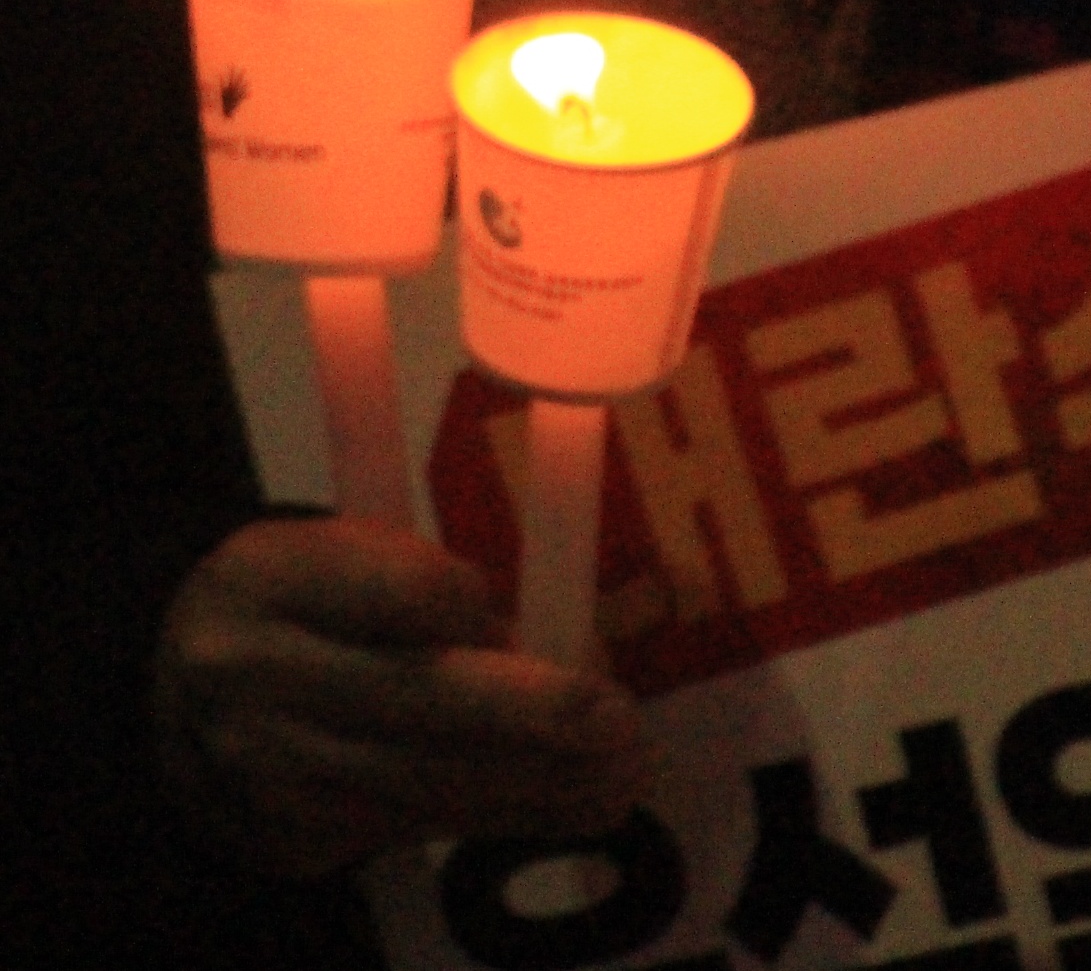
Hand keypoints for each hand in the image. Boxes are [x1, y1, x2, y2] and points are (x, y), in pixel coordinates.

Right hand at [153, 516, 652, 876]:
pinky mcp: (282, 839)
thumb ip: (427, 582)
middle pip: (414, 697)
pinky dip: (493, 816)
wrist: (171, 689)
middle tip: (617, 722)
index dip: (474, 605)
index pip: (398, 590)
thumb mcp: (347, 550)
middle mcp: (252, 675)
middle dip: (531, 715)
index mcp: (270, 574)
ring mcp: (260, 770)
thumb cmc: (303, 601)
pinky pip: (408, 827)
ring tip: (620, 776)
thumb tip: (544, 643)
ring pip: (422, 781)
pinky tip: (560, 806)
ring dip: (536, 785)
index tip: (534, 615)